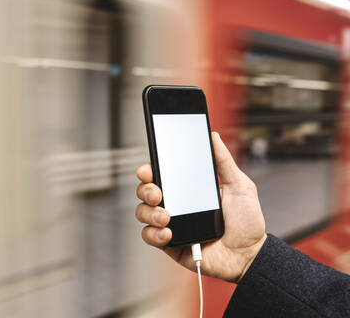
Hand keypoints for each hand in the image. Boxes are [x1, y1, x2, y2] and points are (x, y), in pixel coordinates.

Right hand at [135, 132, 265, 282]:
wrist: (250, 254)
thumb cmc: (246, 222)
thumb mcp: (240, 186)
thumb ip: (224, 161)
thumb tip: (214, 137)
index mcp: (188, 189)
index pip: (161, 174)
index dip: (149, 170)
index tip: (148, 169)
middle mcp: (176, 204)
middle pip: (145, 191)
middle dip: (145, 189)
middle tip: (157, 193)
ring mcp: (171, 224)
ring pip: (143, 213)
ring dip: (149, 212)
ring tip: (166, 216)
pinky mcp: (170, 244)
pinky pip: (149, 236)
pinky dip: (154, 233)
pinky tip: (168, 232)